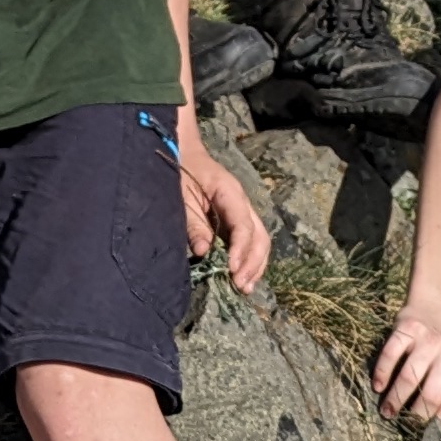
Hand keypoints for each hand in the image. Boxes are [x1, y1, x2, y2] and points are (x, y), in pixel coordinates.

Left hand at [180, 139, 270, 292]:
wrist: (182, 152)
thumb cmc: (179, 170)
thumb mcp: (179, 195)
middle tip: (240, 285)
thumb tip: (204, 252)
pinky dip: (249, 260)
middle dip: (253, 262)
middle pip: (260, 235)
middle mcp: (242, 203)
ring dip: (255, 265)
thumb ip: (192, 223)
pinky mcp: (236, 220)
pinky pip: (250, 241)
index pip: (243, 225)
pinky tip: (243, 277)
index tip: (233, 270)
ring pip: (260, 240)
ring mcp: (242, 211)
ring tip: (245, 288)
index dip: (241, 249)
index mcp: (229, 192)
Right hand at [368, 294, 440, 422]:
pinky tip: (378, 386)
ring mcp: (427, 341)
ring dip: (394, 399)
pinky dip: (382, 373)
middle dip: (414, 415)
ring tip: (386, 411)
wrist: (436, 307)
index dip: (437, 422)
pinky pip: (391, 354)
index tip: (422, 430)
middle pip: (431, 394)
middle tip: (402, 423)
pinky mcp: (406, 328)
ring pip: (408, 377)